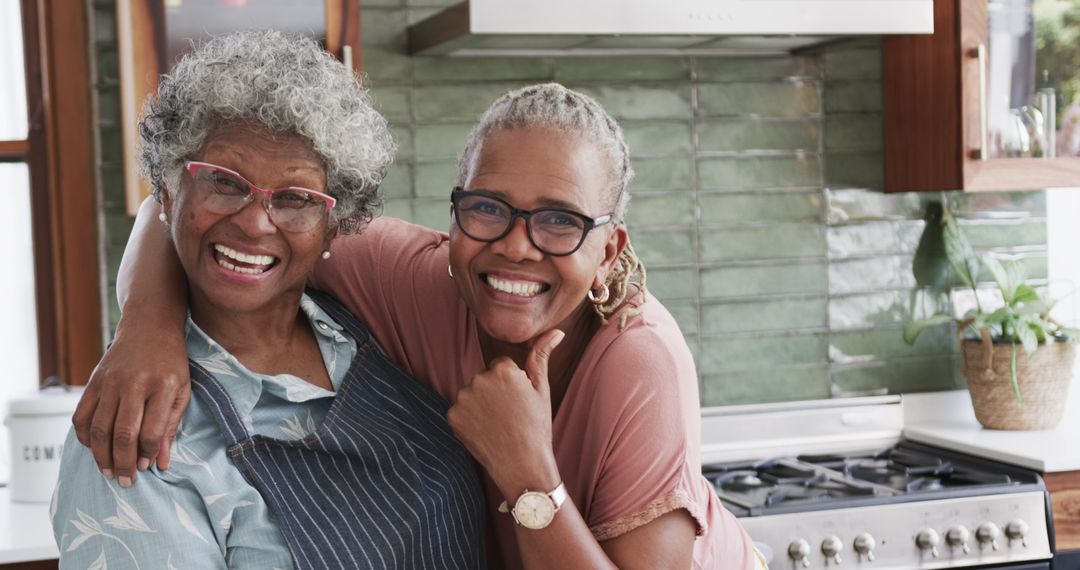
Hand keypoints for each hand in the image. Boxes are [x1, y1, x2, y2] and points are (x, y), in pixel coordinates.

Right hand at [72, 317, 189, 485]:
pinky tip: (94, 448)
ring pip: (99, 428)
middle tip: (125, 481)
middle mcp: (135, 384)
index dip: (148, 454)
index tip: (148, 467)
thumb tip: (161, 463)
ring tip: (108, 472)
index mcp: (163, 386)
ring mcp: (111, 382)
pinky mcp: (94, 381)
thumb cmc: (171, 362)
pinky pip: (82, 415)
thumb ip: (172, 426)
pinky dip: (84, 436)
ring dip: (102, 455)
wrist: (149, 327)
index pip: (152, 431)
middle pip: (123, 433)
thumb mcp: (183, 389)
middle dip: (123, 463)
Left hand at [446, 330, 564, 496]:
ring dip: (481, 405)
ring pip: (472, 394)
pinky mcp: (452, 416)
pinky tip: (485, 431)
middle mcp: (479, 379)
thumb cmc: (536, 427)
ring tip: (498, 424)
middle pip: (485, 378)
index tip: (519, 402)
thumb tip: (557, 331)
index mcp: (502, 369)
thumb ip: (542, 355)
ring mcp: (463, 398)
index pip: (501, 366)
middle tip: (510, 415)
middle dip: (495, 392)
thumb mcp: (542, 389)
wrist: (522, 465)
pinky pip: (461, 411)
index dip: (512, 384)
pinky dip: (469, 420)